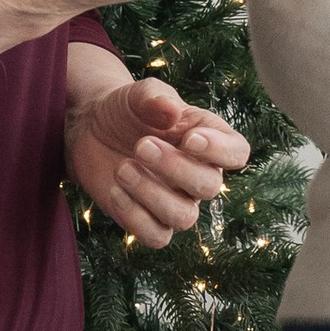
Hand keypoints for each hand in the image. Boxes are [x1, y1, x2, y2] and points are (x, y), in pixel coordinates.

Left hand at [67, 75, 248, 245]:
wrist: (93, 128)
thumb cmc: (127, 109)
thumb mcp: (137, 94)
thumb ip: (154, 97)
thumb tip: (172, 110)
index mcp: (208, 138)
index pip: (236, 152)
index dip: (221, 151)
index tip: (190, 139)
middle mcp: (198, 174)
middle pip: (209, 186)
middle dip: (175, 168)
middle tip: (141, 145)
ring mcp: (175, 201)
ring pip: (184, 217)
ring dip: (152, 194)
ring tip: (123, 168)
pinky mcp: (148, 220)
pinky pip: (157, 236)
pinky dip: (135, 218)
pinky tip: (115, 191)